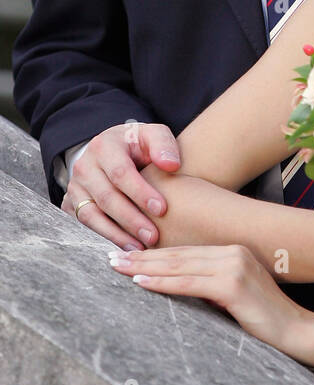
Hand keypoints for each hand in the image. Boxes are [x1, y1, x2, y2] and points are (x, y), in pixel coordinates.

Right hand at [61, 122, 181, 249]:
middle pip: (106, 198)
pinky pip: (83, 225)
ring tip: (139, 248)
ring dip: (115, 234)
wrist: (112, 150)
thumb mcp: (152, 136)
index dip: (140, 193)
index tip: (162, 209)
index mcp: (104, 146)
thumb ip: (164, 145)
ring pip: (90, 215)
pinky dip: (102, 237)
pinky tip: (122, 247)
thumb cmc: (138, 146)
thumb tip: (171, 165)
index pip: (121, 173)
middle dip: (131, 219)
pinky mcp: (70, 204)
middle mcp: (84, 166)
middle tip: (153, 236)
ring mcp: (74, 187)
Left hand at [108, 243, 304, 351]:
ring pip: (179, 266)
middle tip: (112, 257)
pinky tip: (141, 282)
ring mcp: (234, 266)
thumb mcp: (234, 294)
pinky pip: (189, 283)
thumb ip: (210, 285)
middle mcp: (233, 252)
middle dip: (142, 256)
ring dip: (144, 267)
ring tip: (118, 267)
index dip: (154, 253)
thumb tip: (176, 285)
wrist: (295, 330)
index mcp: (233, 251)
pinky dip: (162, 283)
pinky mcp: (233, 284)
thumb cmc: (264, 318)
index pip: (185, 252)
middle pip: (177, 255)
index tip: (128, 254)